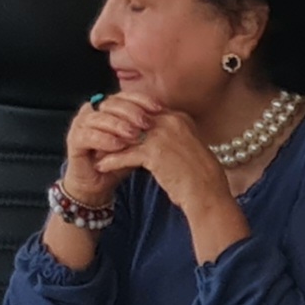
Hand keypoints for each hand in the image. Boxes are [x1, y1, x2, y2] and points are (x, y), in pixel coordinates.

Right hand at [57, 95, 153, 210]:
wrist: (98, 185)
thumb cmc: (118, 162)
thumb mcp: (136, 144)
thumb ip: (147, 130)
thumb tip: (171, 117)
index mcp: (106, 109)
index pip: (124, 96)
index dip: (140, 100)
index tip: (158, 108)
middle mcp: (91, 112)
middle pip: (110, 103)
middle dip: (130, 112)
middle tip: (146, 122)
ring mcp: (80, 125)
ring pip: (98, 118)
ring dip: (117, 125)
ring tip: (134, 135)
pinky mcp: (73, 140)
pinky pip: (87, 135)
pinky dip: (103, 139)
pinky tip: (118, 145)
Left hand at [98, 100, 229, 221]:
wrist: (208, 192)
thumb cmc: (199, 174)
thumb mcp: (186, 145)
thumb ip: (168, 133)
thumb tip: (147, 131)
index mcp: (178, 117)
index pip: (143, 112)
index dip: (126, 120)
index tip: (112, 128)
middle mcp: (170, 121)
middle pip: (132, 121)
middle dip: (113, 130)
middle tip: (97, 136)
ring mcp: (161, 135)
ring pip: (125, 136)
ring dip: (108, 145)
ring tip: (96, 152)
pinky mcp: (154, 152)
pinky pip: (125, 154)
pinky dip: (111, 160)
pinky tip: (101, 166)